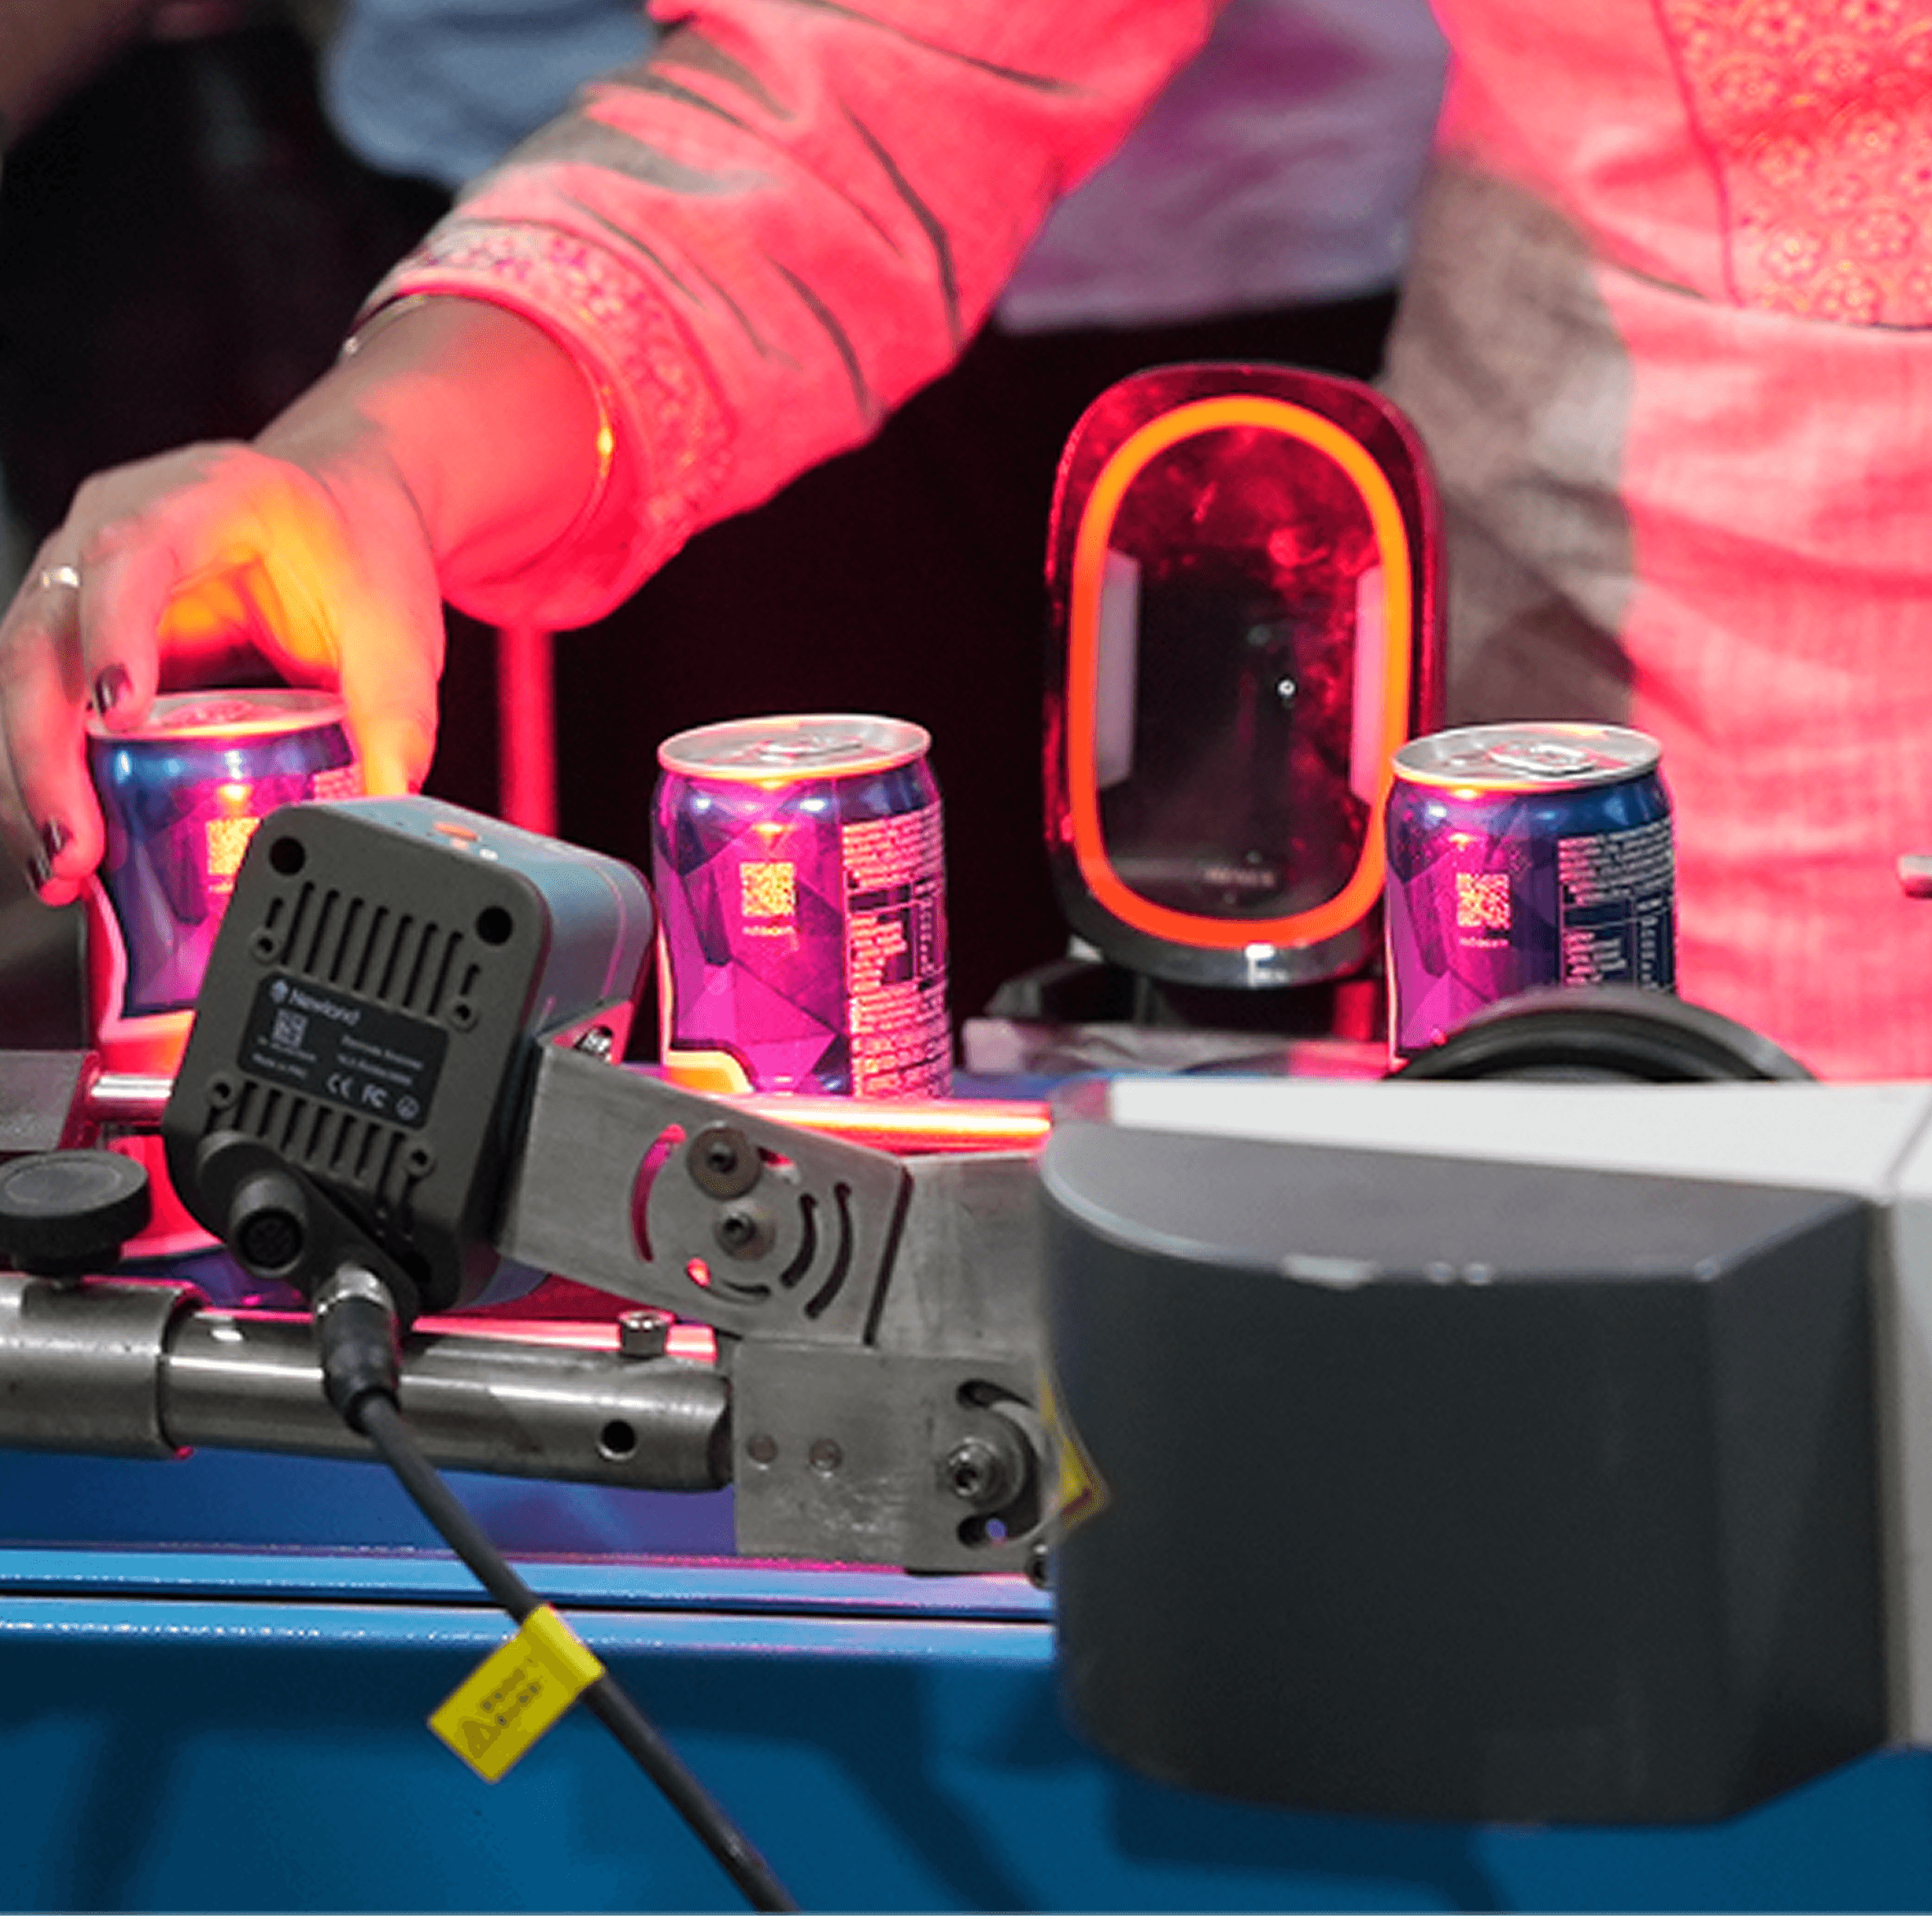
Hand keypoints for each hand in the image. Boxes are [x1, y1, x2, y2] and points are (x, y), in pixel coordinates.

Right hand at [0, 433, 444, 901]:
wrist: (343, 508)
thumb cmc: (355, 543)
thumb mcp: (393, 622)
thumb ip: (397, 711)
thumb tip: (388, 801)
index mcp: (202, 501)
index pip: (131, 558)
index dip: (112, 635)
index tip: (115, 712)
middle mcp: (117, 532)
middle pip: (45, 636)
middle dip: (47, 751)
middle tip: (76, 844)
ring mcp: (88, 586)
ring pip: (25, 679)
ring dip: (35, 780)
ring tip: (67, 870)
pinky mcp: (85, 638)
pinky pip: (47, 706)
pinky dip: (52, 779)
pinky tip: (71, 847)